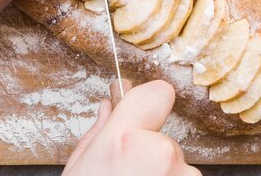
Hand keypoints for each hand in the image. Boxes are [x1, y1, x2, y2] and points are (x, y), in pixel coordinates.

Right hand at [63, 80, 201, 175]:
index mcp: (123, 139)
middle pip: (162, 137)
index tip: (143, 111)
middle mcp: (158, 152)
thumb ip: (98, 132)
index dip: (150, 100)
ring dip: (162, 172)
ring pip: (175, 162)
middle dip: (149, 151)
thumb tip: (109, 106)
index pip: (158, 93)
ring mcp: (180, 173)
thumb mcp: (80, 166)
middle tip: (127, 170)